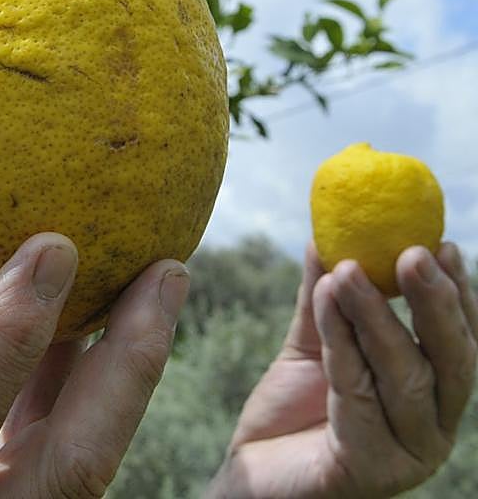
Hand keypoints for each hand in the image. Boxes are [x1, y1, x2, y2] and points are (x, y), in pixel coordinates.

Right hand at [0, 221, 189, 498]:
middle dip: (129, 362)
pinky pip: (58, 463)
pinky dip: (75, 397)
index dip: (9, 335)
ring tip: (152, 287)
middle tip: (167, 269)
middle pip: (72, 463)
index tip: (53, 246)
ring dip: (119, 375)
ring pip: (82, 465)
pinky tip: (82, 333)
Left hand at [208, 241, 477, 498]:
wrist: (253, 473)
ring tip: (348, 270)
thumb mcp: (312, 344)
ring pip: (403, 375)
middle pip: (449, 360)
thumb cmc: (292, 411)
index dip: (458, 293)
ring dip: (376, 316)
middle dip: (434, 302)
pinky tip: (326, 300)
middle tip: (412, 252)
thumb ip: (323, 297)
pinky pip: (356, 394)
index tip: (443, 243)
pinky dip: (341, 342)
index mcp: (433, 396)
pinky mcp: (369, 469)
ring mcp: (407, 453)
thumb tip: (325, 236)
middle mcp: (432, 427)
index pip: (459, 341)